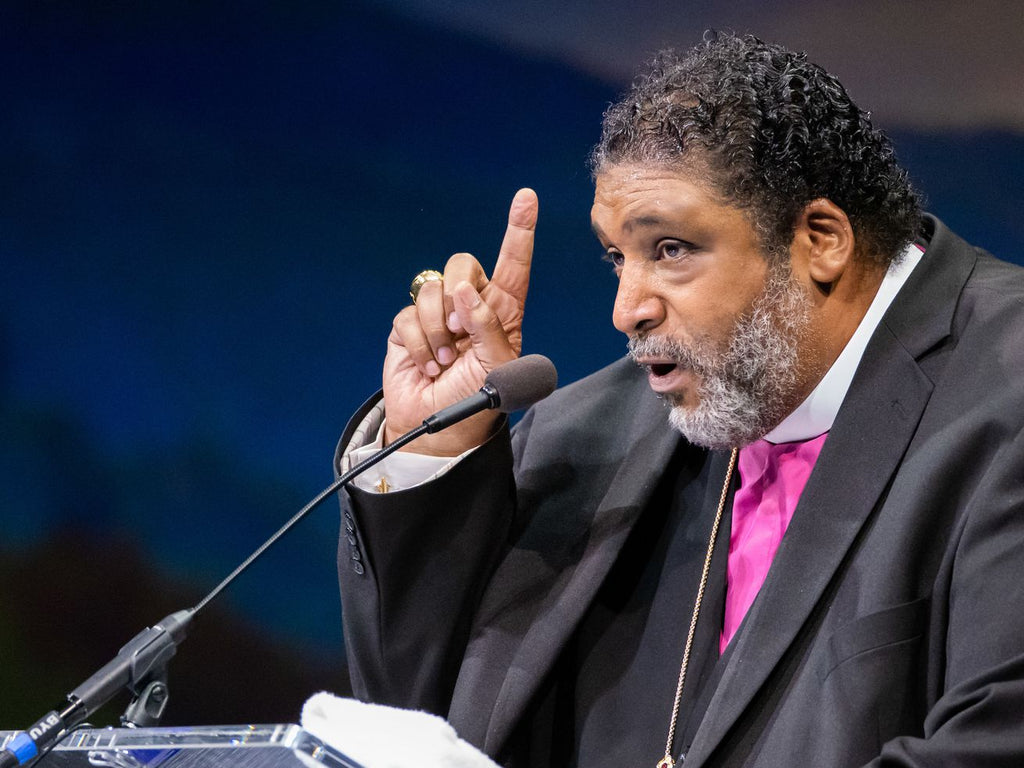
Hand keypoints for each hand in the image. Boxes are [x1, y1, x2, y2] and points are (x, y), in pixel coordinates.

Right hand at [382, 188, 537, 455]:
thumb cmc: (478, 401)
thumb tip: (464, 293)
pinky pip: (408, 316)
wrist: (437, 428)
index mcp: (502, 311)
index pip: (513, 265)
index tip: (527, 197)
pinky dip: (418, 343)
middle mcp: (470, 306)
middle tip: (460, 330)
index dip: (519, 230)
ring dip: (437, 329)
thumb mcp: (497, 369)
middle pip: (463, 265)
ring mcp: (439, 315)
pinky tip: (426, 365)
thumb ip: (487, 328)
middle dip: (459, 290)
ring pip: (431, 290)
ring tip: (444, 360)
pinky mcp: (409, 327)